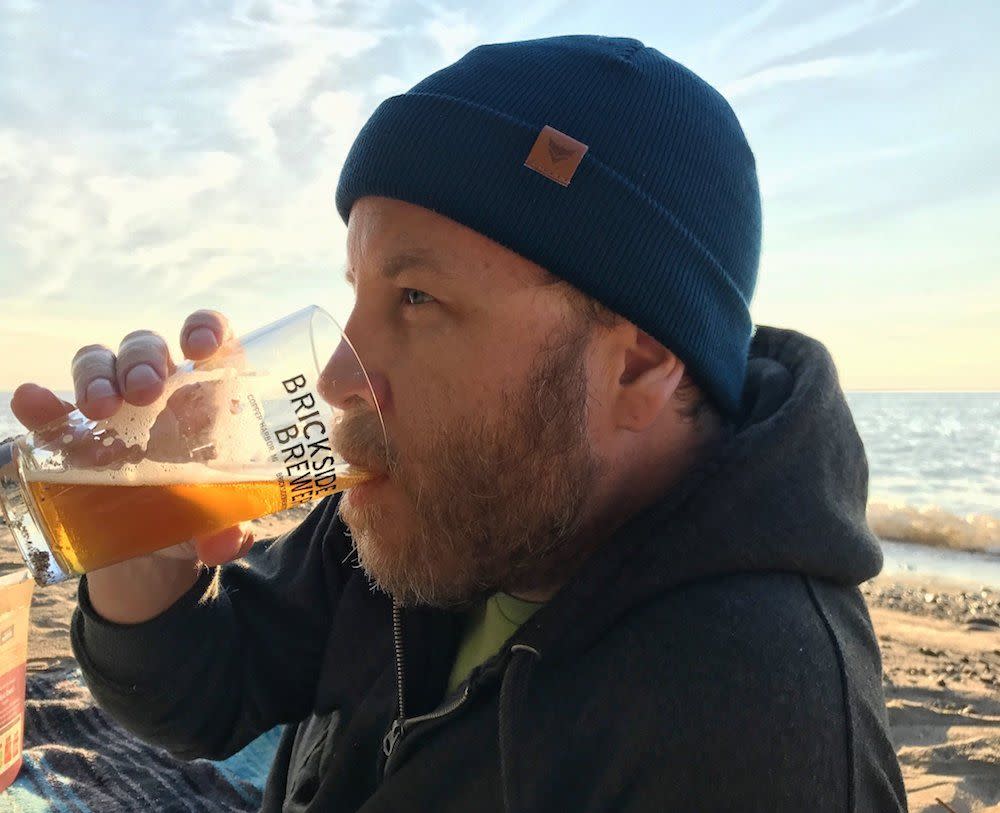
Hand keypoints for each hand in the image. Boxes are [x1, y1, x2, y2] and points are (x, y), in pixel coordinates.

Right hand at [9, 310, 253, 566]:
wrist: (153, 557)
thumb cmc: (198, 517)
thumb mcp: (219, 523)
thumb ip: (229, 528)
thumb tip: (227, 541)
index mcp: (206, 401)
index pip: (210, 343)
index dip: (206, 328)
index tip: (200, 347)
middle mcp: (159, 394)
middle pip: (147, 349)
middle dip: (143, 361)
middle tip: (146, 393)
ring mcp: (112, 412)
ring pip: (100, 364)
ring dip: (97, 376)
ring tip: (99, 407)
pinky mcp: (71, 440)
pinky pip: (50, 410)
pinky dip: (40, 404)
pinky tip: (33, 402)